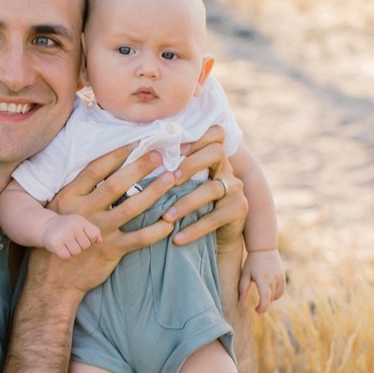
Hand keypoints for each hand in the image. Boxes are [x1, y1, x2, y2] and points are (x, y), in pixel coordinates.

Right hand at [28, 143, 176, 300]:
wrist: (52, 280)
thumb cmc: (55, 242)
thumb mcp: (58, 212)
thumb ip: (77, 193)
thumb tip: (101, 171)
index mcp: (69, 197)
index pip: (96, 169)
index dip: (117, 154)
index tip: (135, 142)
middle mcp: (84, 211)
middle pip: (116, 183)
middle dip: (140, 167)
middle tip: (159, 155)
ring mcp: (98, 230)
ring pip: (132, 207)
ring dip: (154, 191)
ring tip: (171, 179)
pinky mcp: (110, 250)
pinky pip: (139, 238)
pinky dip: (156, 230)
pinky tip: (170, 222)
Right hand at [40, 211, 101, 258]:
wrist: (46, 226)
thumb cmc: (67, 226)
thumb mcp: (80, 224)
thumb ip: (93, 231)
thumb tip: (100, 241)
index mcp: (79, 221)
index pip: (94, 235)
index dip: (89, 239)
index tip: (81, 236)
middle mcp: (71, 226)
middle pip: (85, 246)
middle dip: (79, 245)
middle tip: (71, 239)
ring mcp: (63, 235)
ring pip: (76, 252)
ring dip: (71, 251)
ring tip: (65, 243)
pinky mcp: (55, 244)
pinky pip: (66, 256)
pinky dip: (64, 255)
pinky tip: (60, 248)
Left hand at [164, 125, 247, 252]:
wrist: (215, 236)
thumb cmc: (188, 206)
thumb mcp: (181, 186)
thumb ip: (169, 171)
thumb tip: (134, 160)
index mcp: (211, 157)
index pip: (215, 133)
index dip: (196, 137)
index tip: (175, 150)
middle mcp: (226, 168)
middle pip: (217, 152)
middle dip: (191, 163)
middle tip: (170, 179)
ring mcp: (234, 188)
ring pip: (212, 188)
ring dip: (186, 202)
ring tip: (167, 216)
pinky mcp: (238, 210)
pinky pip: (215, 217)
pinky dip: (194, 229)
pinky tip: (177, 239)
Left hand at [240, 248, 285, 313]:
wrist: (264, 249)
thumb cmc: (252, 262)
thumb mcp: (245, 274)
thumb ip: (243, 287)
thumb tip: (241, 300)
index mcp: (262, 278)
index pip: (265, 297)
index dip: (262, 307)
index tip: (257, 311)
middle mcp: (273, 278)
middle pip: (270, 298)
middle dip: (264, 304)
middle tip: (258, 307)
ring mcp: (280, 277)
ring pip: (277, 295)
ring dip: (270, 299)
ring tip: (263, 298)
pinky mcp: (283, 276)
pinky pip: (282, 290)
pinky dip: (276, 294)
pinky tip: (270, 294)